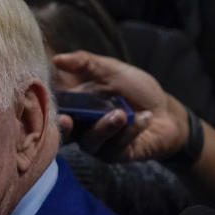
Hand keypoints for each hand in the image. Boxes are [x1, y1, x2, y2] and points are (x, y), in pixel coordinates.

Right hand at [52, 51, 188, 161]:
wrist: (168, 112)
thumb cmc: (138, 90)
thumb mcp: (112, 71)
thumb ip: (86, 63)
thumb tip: (56, 59)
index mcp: (76, 107)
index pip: (54, 109)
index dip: (46, 109)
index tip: (46, 102)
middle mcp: (81, 128)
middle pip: (63, 133)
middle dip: (64, 127)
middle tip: (67, 120)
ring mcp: (98, 144)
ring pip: (90, 141)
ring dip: (105, 127)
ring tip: (121, 113)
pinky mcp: (115, 156)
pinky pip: (116, 146)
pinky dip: (131, 130)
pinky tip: (145, 117)